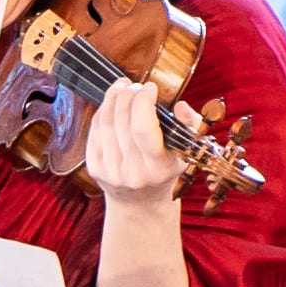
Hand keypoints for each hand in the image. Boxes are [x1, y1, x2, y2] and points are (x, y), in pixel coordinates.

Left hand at [82, 79, 188, 211]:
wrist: (140, 201)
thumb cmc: (166, 169)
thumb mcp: (186, 151)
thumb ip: (191, 125)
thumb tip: (180, 106)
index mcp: (158, 169)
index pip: (143, 129)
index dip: (143, 102)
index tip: (150, 88)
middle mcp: (132, 173)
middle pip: (122, 120)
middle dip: (128, 94)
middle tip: (135, 85)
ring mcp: (110, 171)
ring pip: (105, 121)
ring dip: (113, 97)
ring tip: (123, 88)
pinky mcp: (94, 167)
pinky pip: (95, 129)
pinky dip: (103, 110)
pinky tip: (113, 104)